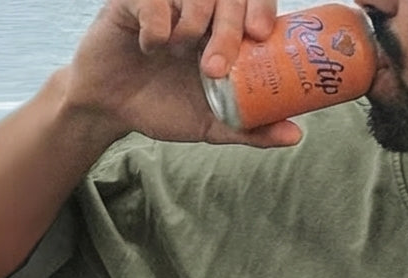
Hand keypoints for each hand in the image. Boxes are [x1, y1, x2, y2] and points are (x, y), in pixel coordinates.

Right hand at [62, 0, 300, 146]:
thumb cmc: (165, 107)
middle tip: (217, 66)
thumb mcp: (213, 124)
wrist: (112, 109)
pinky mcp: (135, 1)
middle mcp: (202, 12)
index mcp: (226, 33)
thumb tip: (295, 134)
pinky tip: (150, 48)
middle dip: (229, 28)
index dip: (262, 8)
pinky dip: (157, 25)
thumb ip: (251, 128)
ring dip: (194, 24)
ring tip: (181, 55)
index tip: (261, 33)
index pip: (254, 4)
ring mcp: (170, 3)